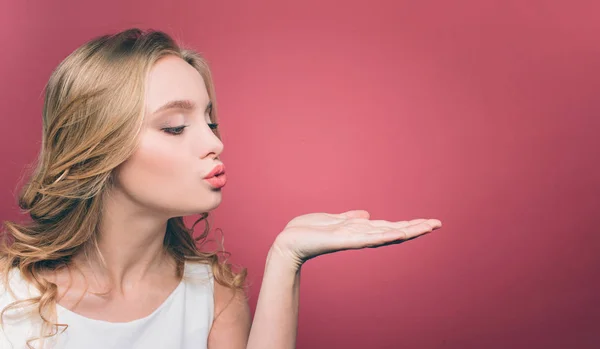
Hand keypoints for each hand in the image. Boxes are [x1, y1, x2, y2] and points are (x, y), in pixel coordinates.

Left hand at [271, 210, 441, 268]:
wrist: (290, 242)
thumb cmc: (309, 232)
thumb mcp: (333, 220)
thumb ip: (350, 218)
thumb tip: (367, 214)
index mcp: (359, 230)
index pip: (389, 227)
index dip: (408, 225)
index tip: (427, 222)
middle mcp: (360, 236)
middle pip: (394, 231)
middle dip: (415, 228)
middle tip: (438, 224)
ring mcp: (354, 239)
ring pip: (386, 234)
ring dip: (407, 231)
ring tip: (427, 227)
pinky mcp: (343, 241)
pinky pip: (367, 238)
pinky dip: (383, 236)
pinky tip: (397, 233)